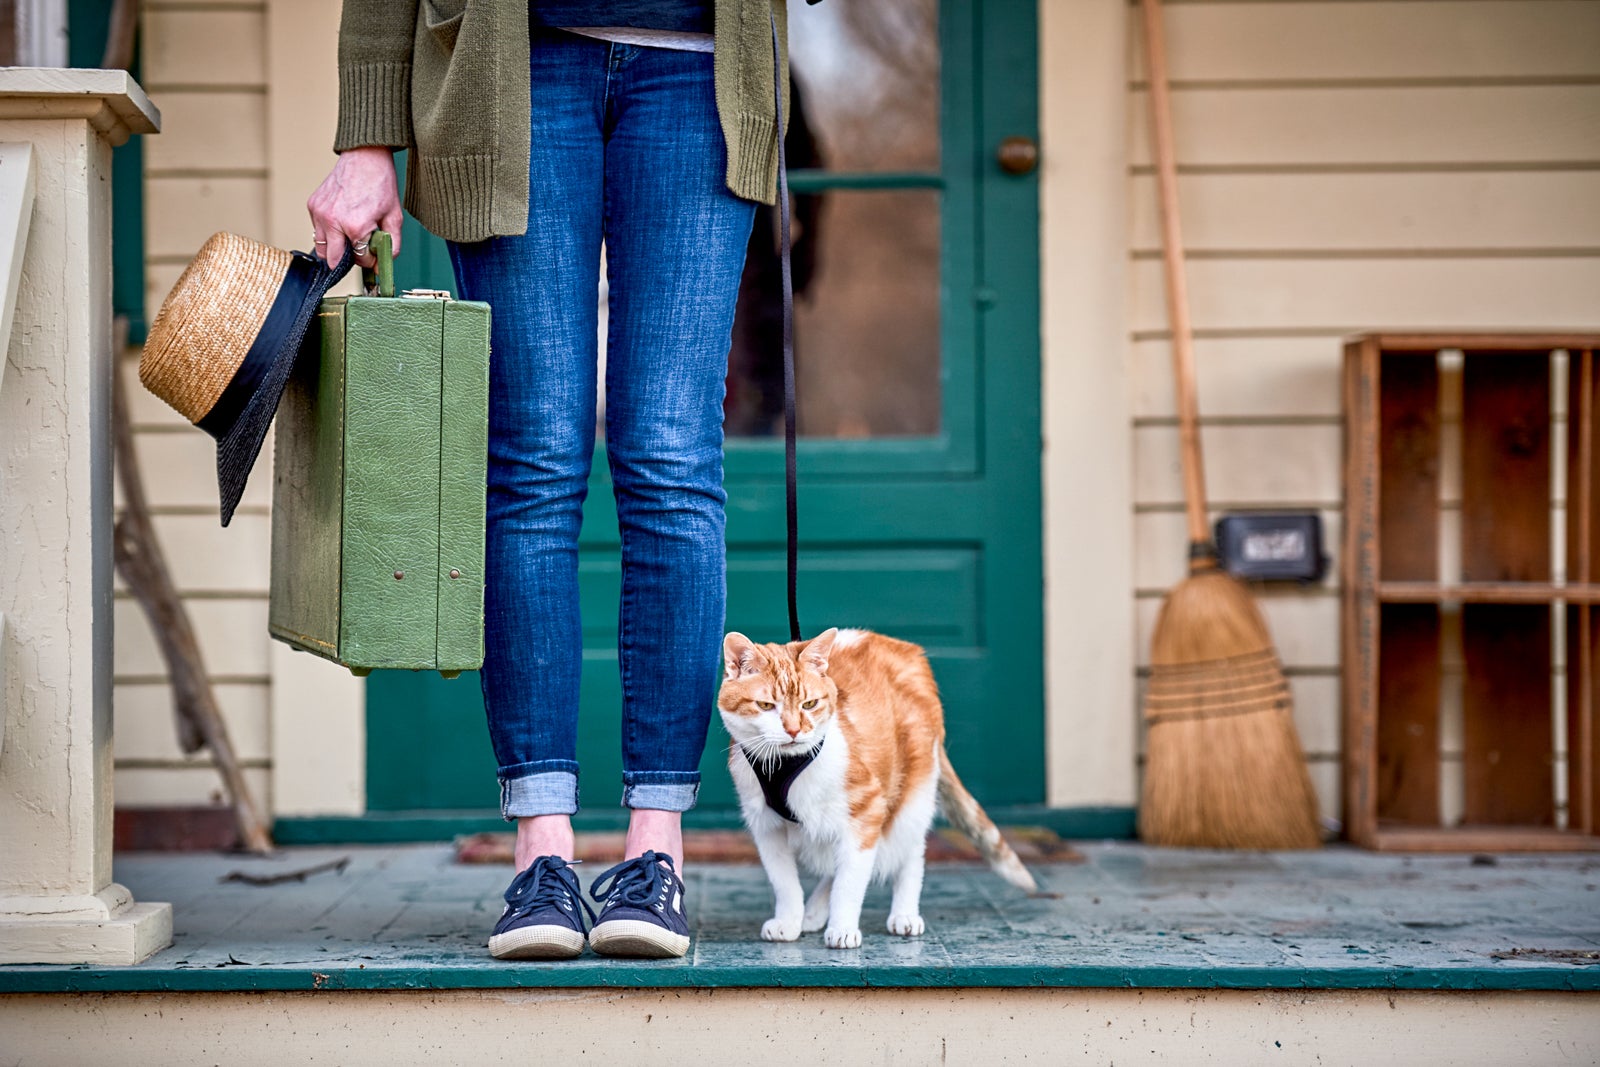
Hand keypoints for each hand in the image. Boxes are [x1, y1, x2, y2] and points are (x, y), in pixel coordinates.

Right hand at [307, 146, 402, 269]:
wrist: (365, 158)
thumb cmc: (380, 184)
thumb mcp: (395, 218)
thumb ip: (391, 246)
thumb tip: (381, 266)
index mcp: (355, 226)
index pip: (359, 260)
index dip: (369, 259)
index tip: (373, 251)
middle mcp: (332, 221)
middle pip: (333, 260)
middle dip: (347, 260)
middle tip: (358, 248)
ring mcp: (319, 213)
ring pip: (321, 248)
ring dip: (335, 247)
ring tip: (349, 234)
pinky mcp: (312, 205)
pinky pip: (317, 230)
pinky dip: (328, 232)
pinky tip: (341, 220)